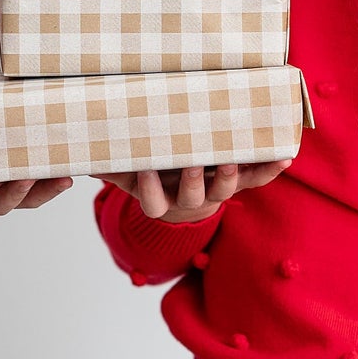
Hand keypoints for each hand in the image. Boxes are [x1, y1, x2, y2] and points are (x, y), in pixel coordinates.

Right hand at [102, 159, 290, 224]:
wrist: (184, 195)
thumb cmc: (153, 178)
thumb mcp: (129, 175)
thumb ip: (109, 167)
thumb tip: (73, 157)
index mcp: (162, 200)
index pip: (153, 202)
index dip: (151, 189)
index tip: (146, 170)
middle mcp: (190, 201)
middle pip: (193, 197)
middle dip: (194, 180)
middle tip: (194, 163)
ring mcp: (216, 192)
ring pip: (225, 190)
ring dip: (231, 177)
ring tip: (234, 162)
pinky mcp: (238, 182)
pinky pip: (256, 178)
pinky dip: (270, 168)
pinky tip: (284, 156)